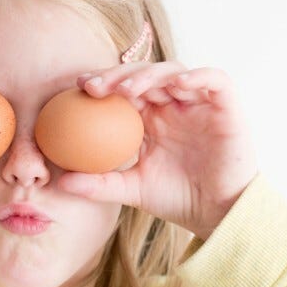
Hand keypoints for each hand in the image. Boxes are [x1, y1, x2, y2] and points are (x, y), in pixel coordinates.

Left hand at [57, 61, 257, 240]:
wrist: (217, 214)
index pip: (123, 89)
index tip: (78, 87)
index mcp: (150, 117)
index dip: (102, 82)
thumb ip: (99, 184)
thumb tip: (60, 183)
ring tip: (127, 89)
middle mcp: (172, 104)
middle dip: (117, 75)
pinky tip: (177, 84)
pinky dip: (198, 76)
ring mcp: (198, 103)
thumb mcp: (131, 189)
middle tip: (94, 86)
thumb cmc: (176, 199)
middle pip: (143, 74)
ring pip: (173, 71)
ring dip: (149, 75)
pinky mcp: (226, 106)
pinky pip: (215, 80)